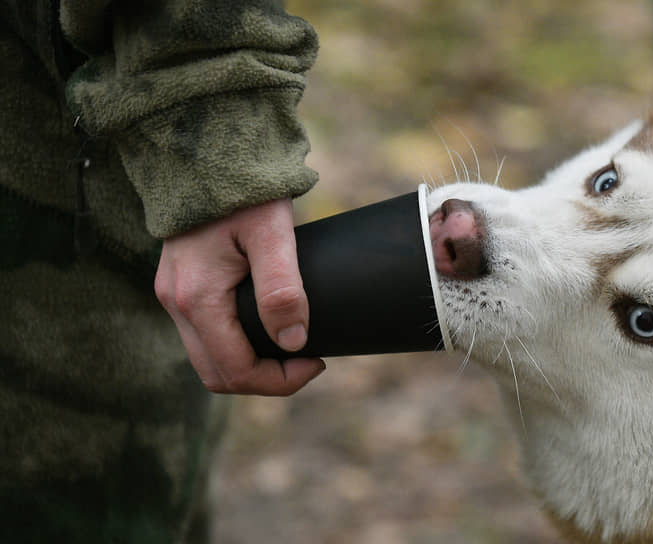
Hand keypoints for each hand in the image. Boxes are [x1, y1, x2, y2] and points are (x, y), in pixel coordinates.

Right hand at [155, 198, 324, 394]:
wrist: (210, 152)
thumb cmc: (245, 191)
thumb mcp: (273, 234)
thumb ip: (282, 288)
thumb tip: (294, 342)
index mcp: (197, 298)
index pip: (235, 371)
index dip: (280, 381)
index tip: (318, 362)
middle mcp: (175, 302)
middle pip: (218, 374)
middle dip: (265, 380)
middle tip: (309, 361)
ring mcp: (172, 295)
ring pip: (208, 358)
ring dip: (249, 366)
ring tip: (293, 348)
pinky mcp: (179, 286)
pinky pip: (203, 336)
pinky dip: (235, 347)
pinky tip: (266, 331)